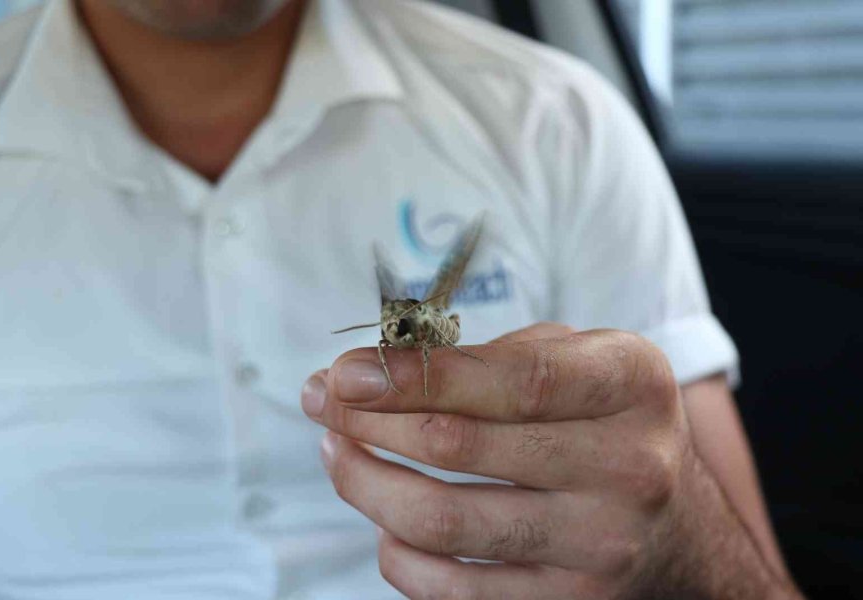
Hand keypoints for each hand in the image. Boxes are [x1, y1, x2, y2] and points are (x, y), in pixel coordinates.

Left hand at [302, 323, 797, 598]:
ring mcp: (599, 546)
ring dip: (364, 482)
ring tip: (336, 449)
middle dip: (368, 419)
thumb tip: (377, 371)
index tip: (347, 373)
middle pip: (460, 445)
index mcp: (629, 386)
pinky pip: (451, 588)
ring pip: (442, 521)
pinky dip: (396, 551)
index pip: (512, 379)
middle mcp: (626, 467)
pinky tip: (382, 515)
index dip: (417, 375)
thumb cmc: (608, 424)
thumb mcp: (582, 362)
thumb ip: (494, 357)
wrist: (678, 528)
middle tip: (323, 400)